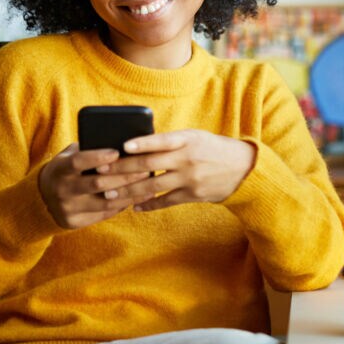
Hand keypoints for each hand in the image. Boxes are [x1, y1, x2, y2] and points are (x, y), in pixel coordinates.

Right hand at [38, 143, 150, 228]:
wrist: (41, 199)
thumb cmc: (66, 170)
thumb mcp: (68, 157)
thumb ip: (87, 150)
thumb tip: (122, 143)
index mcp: (59, 169)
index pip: (78, 162)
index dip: (97, 157)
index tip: (117, 152)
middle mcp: (61, 190)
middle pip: (97, 184)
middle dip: (124, 176)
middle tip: (145, 169)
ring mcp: (68, 208)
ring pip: (105, 202)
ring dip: (130, 193)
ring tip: (149, 184)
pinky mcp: (74, 222)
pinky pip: (105, 213)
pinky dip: (124, 204)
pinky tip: (139, 197)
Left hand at [99, 130, 255, 210]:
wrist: (243, 168)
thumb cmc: (212, 149)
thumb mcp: (194, 137)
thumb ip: (170, 142)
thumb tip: (137, 146)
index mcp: (188, 139)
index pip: (162, 140)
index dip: (142, 143)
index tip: (122, 146)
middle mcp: (188, 158)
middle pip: (150, 165)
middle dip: (122, 169)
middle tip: (100, 172)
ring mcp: (190, 178)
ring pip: (153, 186)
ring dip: (129, 191)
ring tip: (109, 194)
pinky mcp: (193, 195)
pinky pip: (166, 201)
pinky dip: (149, 204)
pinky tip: (134, 206)